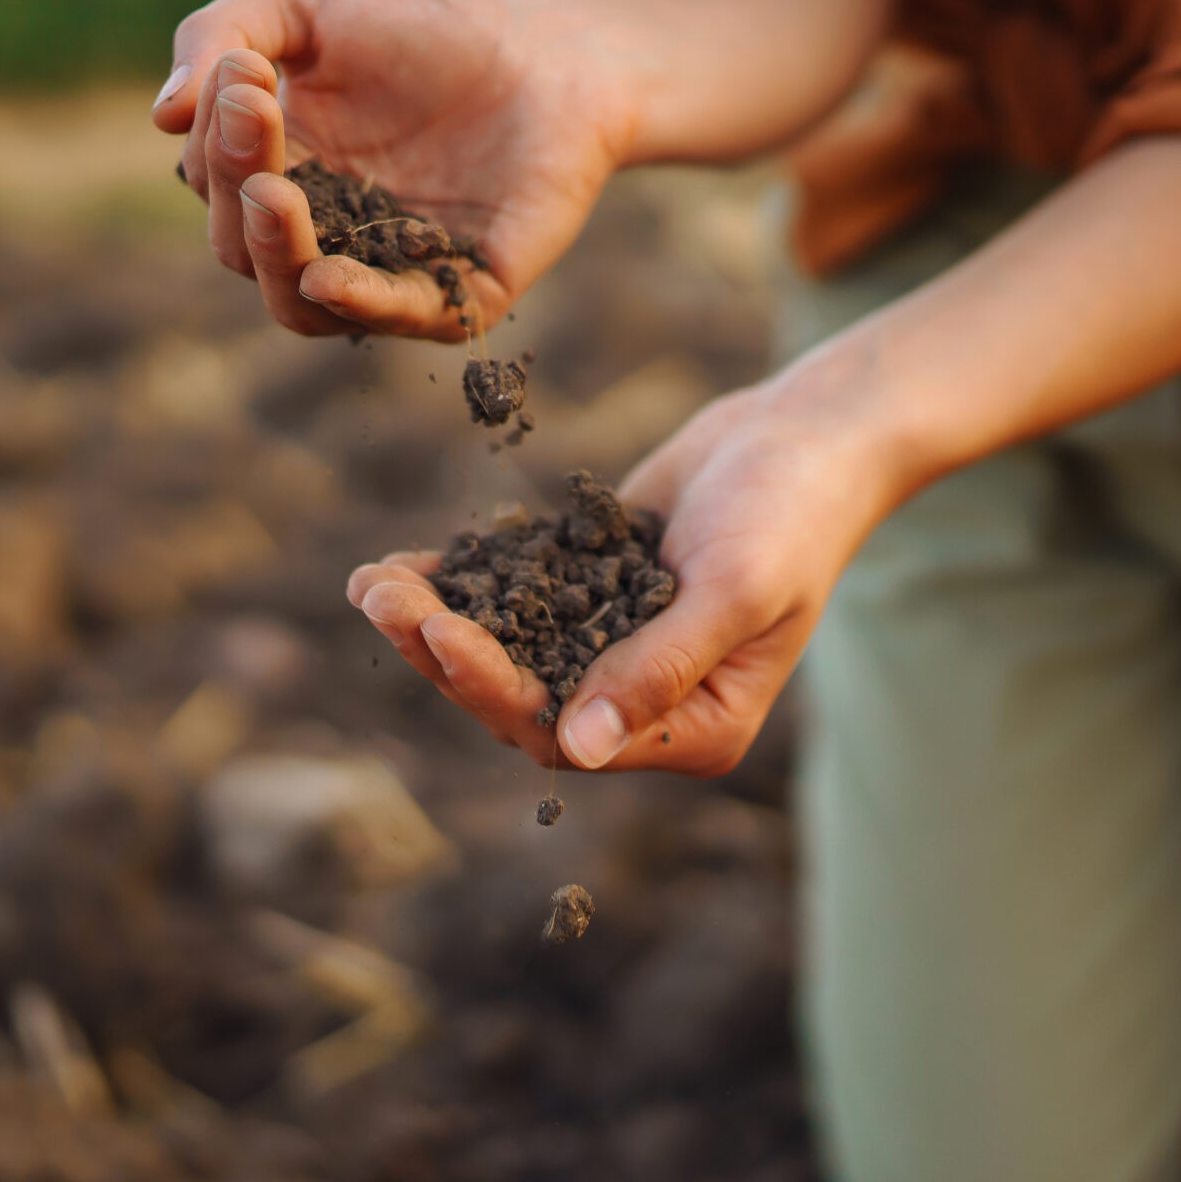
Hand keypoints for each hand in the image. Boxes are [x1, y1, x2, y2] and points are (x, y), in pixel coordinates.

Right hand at [153, 0, 639, 339]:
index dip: (216, 137)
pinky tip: (325, 276)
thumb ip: (221, 34)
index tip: (244, 74)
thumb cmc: (423, 20)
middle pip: (241, 245)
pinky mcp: (461, 294)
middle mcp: (321, 234)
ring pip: (296, 304)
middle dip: (237, 184)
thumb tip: (160, 116)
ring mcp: (386, 271)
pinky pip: (398, 318)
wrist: (551, 47)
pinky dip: (357, 304)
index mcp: (275, 170)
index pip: (214, 182)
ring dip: (274, 255)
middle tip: (255, 117)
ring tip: (274, 195)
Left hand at [345, 375, 903, 775]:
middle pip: (520, 698)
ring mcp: (613, 649)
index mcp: (692, 730)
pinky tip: (406, 565)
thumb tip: (576, 747)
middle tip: (378, 596)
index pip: (567, 732)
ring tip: (372, 584)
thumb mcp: (734, 591)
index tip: (438, 632)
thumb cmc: (792, 515)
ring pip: (505, 653)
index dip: (494, 688)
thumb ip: (658, 668)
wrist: (808, 435)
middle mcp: (644, 703)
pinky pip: (515, 604)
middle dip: (443, 651)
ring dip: (437, 621)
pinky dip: (463, 586)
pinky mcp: (591, 594)